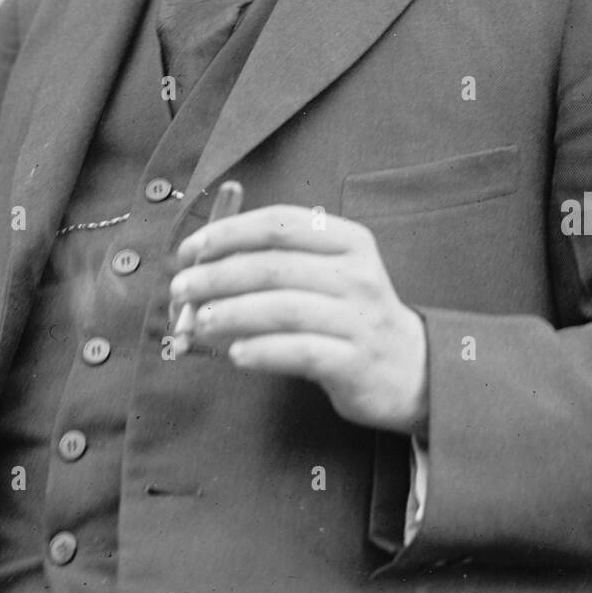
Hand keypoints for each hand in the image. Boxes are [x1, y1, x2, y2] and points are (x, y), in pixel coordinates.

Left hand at [169, 204, 428, 436]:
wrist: (409, 367)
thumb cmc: (349, 314)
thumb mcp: (327, 274)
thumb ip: (274, 264)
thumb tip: (201, 267)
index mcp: (348, 240)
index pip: (279, 225)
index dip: (228, 233)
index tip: (191, 249)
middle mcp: (357, 274)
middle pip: (275, 266)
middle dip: (218, 275)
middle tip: (181, 288)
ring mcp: (359, 318)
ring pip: (284, 308)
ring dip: (232, 313)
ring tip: (198, 321)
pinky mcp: (355, 362)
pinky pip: (300, 351)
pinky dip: (263, 350)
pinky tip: (235, 354)